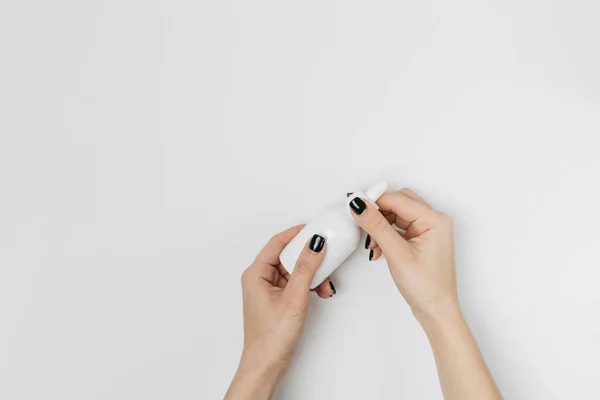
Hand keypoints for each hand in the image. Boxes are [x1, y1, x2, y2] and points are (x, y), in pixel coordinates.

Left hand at [225, 226, 333, 399]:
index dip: (297, 233)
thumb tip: (314, 244)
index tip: (315, 228)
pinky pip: (296, 282)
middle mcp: (260, 278)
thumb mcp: (294, 297)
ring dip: (312, 274)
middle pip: (288, 255)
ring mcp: (269, 289)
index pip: (277, 242)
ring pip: (295, 270)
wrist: (266, 364)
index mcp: (256, 273)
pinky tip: (320, 292)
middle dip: (310, 258)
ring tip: (325, 284)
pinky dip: (309, 285)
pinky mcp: (278, 299)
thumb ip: (306, 268)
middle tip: (326, 254)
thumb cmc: (271, 337)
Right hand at [349, 188, 457, 322]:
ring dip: (380, 226)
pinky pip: (399, 227)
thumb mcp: (396, 253)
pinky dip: (385, 234)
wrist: (436, 311)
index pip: (398, 199)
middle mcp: (434, 221)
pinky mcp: (421, 239)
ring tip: (372, 245)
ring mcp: (428, 230)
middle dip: (378, 214)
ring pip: (396, 215)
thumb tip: (360, 206)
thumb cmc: (426, 287)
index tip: (355, 205)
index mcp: (435, 220)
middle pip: (398, 203)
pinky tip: (378, 248)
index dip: (375, 201)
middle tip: (362, 224)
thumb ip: (376, 226)